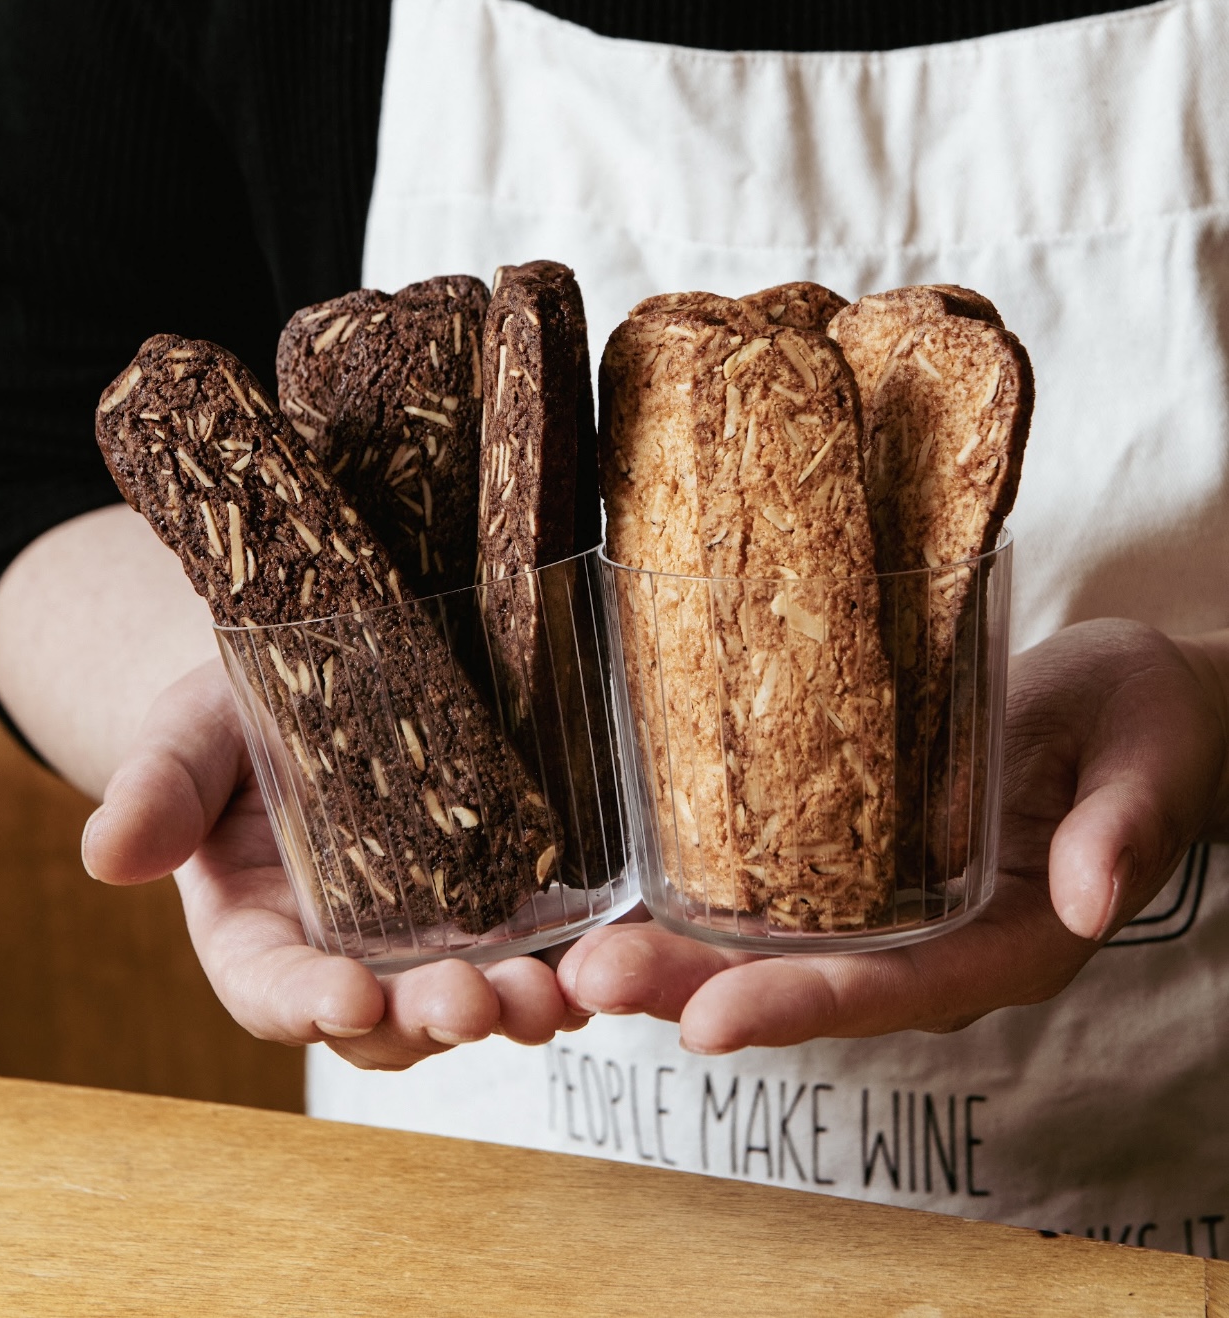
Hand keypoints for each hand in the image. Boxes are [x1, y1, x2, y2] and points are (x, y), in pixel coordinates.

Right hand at [81, 659, 582, 1069]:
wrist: (322, 678)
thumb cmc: (238, 713)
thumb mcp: (189, 733)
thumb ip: (156, 790)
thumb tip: (106, 855)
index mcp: (261, 937)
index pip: (274, 992)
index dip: (307, 1006)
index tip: (346, 998)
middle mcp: (351, 956)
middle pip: (388, 1019)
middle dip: (432, 1019)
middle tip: (474, 1002)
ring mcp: (433, 936)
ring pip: (475, 998)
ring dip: (518, 1008)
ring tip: (557, 994)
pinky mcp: (505, 898)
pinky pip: (544, 948)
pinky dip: (579, 961)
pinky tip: (616, 951)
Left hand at [558, 618, 1228, 1052]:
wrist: (1128, 706)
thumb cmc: (1147, 729)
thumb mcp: (1146, 765)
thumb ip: (1121, 830)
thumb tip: (1086, 896)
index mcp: (1010, 942)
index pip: (896, 989)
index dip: (802, 1005)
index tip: (708, 1019)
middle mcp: (938, 945)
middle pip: (808, 983)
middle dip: (695, 989)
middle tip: (590, 982)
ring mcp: (895, 905)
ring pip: (775, 946)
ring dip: (675, 955)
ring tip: (577, 956)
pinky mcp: (865, 855)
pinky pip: (777, 889)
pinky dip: (699, 898)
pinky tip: (622, 893)